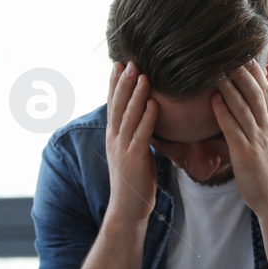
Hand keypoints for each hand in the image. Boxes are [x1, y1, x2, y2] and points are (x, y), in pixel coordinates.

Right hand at [104, 60, 159, 223]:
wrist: (128, 207)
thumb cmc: (135, 179)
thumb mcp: (132, 151)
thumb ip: (136, 133)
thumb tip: (145, 116)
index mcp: (113, 135)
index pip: (112, 104)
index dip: (114, 83)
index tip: (119, 63)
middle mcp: (114, 138)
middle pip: (118, 105)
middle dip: (124, 81)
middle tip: (130, 60)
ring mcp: (123, 148)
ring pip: (128, 116)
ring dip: (136, 94)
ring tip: (143, 74)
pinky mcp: (135, 159)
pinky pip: (142, 134)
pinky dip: (148, 118)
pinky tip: (154, 104)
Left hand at [211, 59, 267, 214]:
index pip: (264, 88)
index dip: (254, 68)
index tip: (242, 50)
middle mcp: (267, 126)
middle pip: (254, 91)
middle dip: (242, 70)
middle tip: (227, 50)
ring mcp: (257, 138)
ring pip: (243, 106)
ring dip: (229, 85)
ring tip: (216, 67)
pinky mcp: (245, 152)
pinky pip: (233, 127)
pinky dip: (223, 111)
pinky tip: (214, 98)